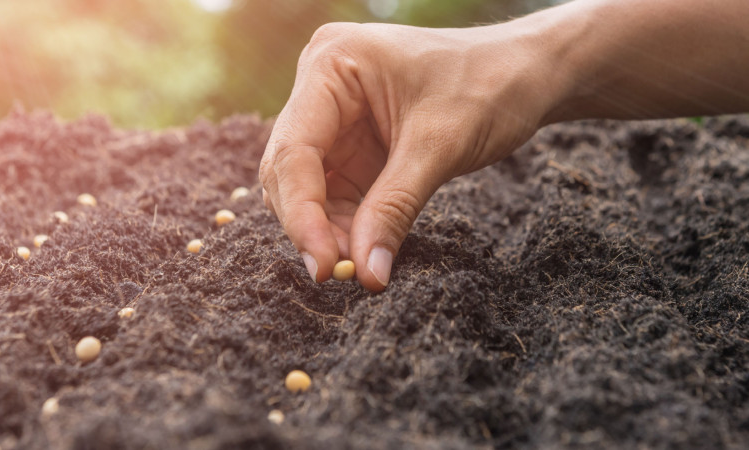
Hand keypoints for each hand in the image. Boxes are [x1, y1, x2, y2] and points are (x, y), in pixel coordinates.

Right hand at [258, 22, 554, 290]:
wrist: (528, 74)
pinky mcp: (352, 146)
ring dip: (329, 231)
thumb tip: (365, 273)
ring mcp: (335, 118)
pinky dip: (348, 227)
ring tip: (360, 266)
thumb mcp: (440, 147)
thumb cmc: (489, 84)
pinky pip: (336, 194)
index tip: (323, 266)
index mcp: (332, 64)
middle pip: (290, 171)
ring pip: (308, 189)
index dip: (302, 213)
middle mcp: (322, 88)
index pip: (294, 149)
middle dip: (312, 225)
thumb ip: (394, 209)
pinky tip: (366, 251)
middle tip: (341, 273)